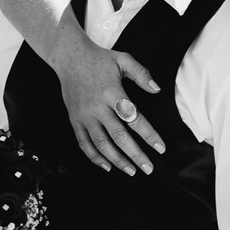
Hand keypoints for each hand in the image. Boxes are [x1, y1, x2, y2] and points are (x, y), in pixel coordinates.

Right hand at [49, 32, 165, 175]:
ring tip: (131, 171)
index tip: (160, 148)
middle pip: (119, 136)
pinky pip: (84, 143)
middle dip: (136, 155)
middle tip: (149, 168)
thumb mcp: (123, 60)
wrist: (69, 57)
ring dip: (117, 160)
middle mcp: (97, 107)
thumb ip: (141, 74)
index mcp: (112, 92)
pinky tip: (107, 166)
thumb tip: (157, 89)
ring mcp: (84, 115)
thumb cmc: (100, 59)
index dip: (149, 135)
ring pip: (101, 144)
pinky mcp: (74, 120)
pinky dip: (94, 157)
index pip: (134, 118)